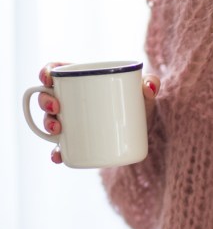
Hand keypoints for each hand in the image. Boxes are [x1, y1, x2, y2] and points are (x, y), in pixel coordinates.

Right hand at [38, 64, 160, 164]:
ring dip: (48, 124)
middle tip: (57, 107)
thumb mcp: (145, 94)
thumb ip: (151, 84)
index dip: (46, 72)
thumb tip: (150, 85)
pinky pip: (62, 148)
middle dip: (45, 101)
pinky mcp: (78, 142)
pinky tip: (58, 157)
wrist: (145, 131)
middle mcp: (72, 101)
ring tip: (58, 129)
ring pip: (50, 120)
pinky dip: (58, 153)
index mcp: (83, 82)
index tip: (47, 78)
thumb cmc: (140, 104)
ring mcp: (73, 122)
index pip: (57, 71)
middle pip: (48, 96)